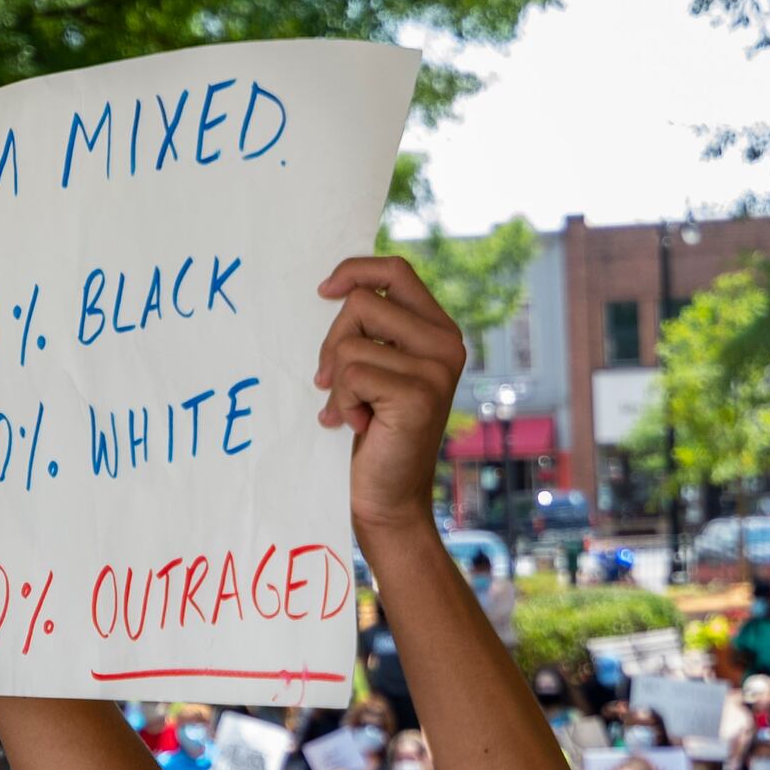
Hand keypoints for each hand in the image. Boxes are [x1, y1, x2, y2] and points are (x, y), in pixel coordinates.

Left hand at [313, 258, 464, 532]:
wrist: (389, 499)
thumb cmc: (375, 433)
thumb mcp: (378, 370)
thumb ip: (373, 332)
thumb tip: (336, 288)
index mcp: (439, 331)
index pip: (396, 271)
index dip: (355, 271)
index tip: (323, 291)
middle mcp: (446, 344)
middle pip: (362, 302)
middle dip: (332, 341)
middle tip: (330, 382)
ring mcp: (437, 369)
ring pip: (351, 342)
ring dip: (336, 381)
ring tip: (351, 411)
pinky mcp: (418, 395)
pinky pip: (351, 374)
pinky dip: (341, 402)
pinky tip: (357, 426)